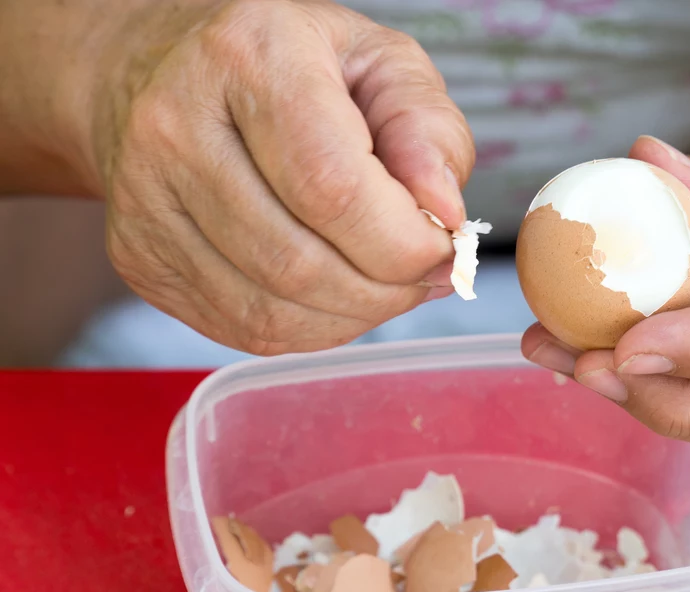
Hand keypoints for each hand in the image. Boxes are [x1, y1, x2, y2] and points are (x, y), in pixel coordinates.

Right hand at [90, 0, 472, 353]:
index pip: (333, 186)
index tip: (442, 247)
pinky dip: (311, 329)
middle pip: (300, 263)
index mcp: (248, 58)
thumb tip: (444, 211)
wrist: (158, 71)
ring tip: (386, 284)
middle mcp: (177, 127)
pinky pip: (243, 328)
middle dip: (387, 289)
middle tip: (424, 273)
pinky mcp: (139, 257)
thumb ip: (427, 127)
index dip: (404, 242)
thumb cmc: (286, 65)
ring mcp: (145, 200)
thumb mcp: (378, 61)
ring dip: (353, 316)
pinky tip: (336, 295)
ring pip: (271, 310)